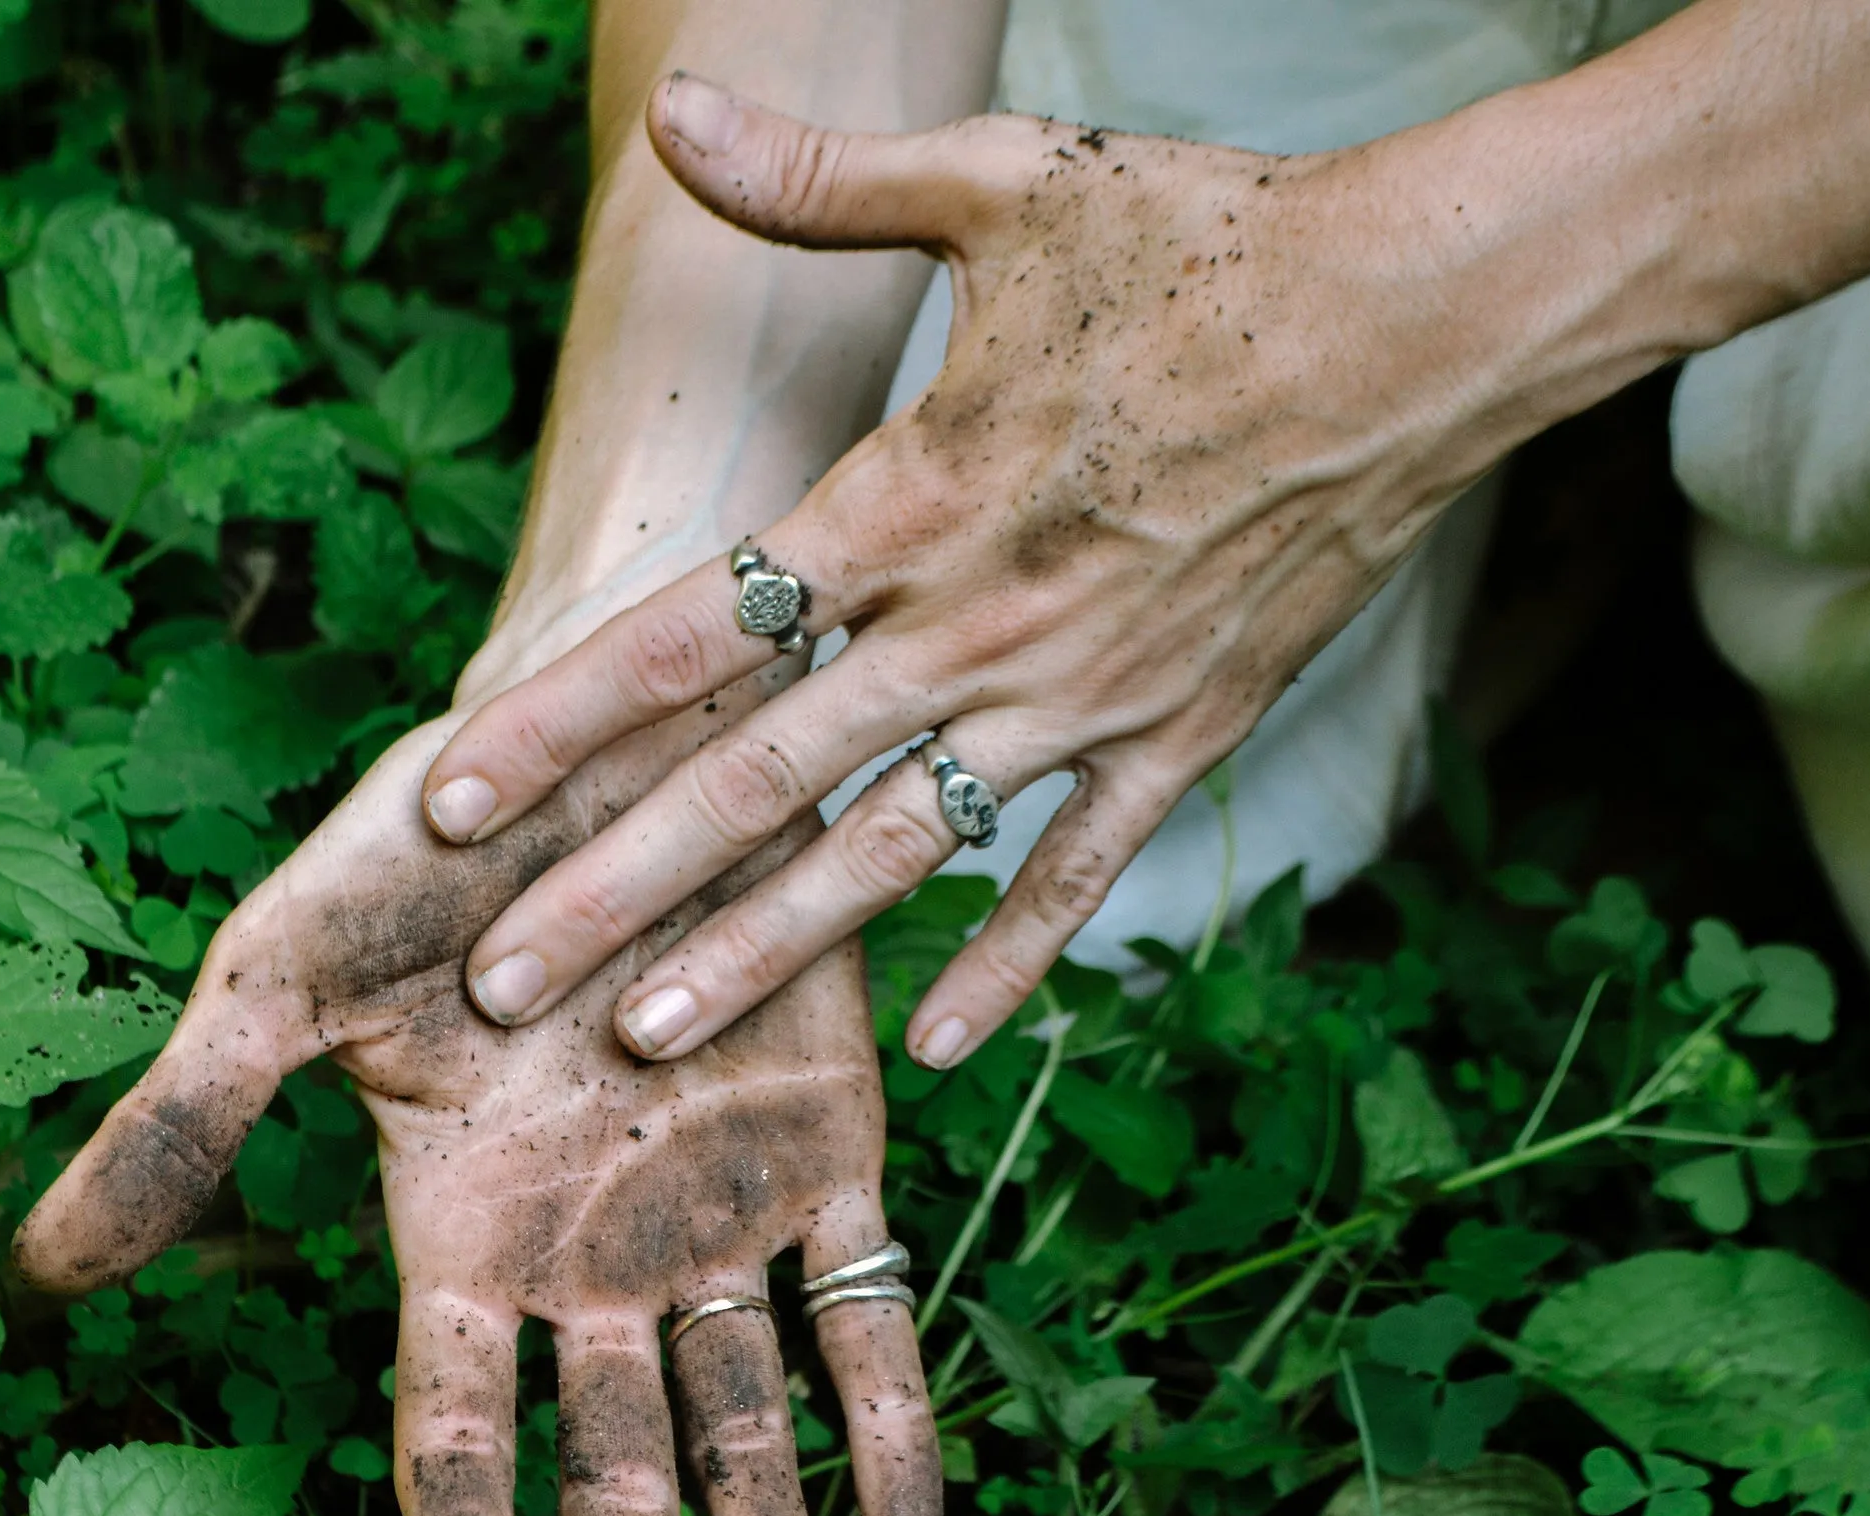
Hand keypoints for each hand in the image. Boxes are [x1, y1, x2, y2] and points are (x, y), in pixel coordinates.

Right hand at [14, 710, 938, 1515]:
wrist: (615, 737)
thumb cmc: (432, 848)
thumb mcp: (286, 971)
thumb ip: (188, 1120)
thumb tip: (48, 1275)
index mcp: (460, 1238)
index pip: (458, 1439)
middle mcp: (593, 1260)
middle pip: (619, 1474)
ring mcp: (715, 1219)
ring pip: (750, 1426)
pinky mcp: (826, 1158)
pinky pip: (867, 1311)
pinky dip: (891, 1418)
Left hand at [417, 75, 1524, 1071]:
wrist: (1421, 319)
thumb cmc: (1209, 245)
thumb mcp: (1007, 195)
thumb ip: (824, 184)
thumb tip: (677, 112)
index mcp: (910, 500)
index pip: (692, 633)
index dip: (558, 720)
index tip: (448, 806)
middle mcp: (975, 626)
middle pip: (757, 782)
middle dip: (615, 888)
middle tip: (501, 984)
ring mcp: (1079, 702)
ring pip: (889, 853)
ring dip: (766, 954)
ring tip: (653, 1040)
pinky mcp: (1177, 738)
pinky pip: (1074, 874)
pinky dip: (1008, 961)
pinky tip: (936, 1048)